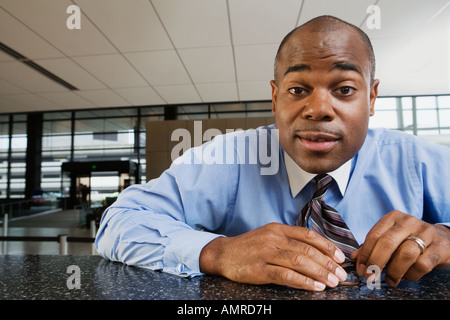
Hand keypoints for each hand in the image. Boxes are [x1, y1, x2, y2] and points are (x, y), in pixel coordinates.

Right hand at [199, 222, 347, 290]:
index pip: (308, 235)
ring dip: (319, 273)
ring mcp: (266, 253)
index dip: (327, 246)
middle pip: (307, 250)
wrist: (223, 253)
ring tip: (332, 282)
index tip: (340, 257)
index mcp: (278, 229)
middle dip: (328, 263)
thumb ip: (289, 240)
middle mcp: (274, 238)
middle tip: (341, 275)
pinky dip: (303, 281)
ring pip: (299, 261)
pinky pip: (286, 275)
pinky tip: (315, 286)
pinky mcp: (259, 269)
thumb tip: (317, 252)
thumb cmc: (249, 247)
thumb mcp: (269, 236)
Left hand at [351, 210, 449, 285]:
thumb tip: (354, 258)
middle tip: (371, 277)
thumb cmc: (410, 239)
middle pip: (387, 243)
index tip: (361, 269)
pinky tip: (407, 276)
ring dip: (394, 271)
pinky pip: (422, 264)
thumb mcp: (391, 238)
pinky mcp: (439, 247)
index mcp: (393, 218)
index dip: (365, 254)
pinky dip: (411, 275)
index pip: (374, 235)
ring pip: (405, 254)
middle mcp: (408, 222)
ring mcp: (425, 233)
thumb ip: (372, 246)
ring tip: (390, 280)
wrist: (443, 239)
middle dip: (376, 262)